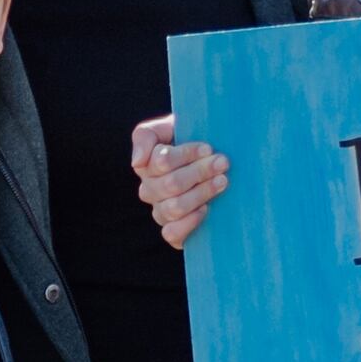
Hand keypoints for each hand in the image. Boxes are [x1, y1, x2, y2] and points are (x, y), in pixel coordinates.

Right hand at [132, 112, 230, 250]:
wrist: (213, 160)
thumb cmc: (191, 141)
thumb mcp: (167, 128)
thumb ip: (145, 137)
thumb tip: (137, 163)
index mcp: (147, 166)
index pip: (162, 162)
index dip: (186, 154)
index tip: (208, 148)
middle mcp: (150, 191)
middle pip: (171, 184)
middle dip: (199, 172)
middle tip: (223, 163)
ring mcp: (161, 212)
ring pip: (174, 207)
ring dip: (201, 193)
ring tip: (222, 181)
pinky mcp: (173, 232)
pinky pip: (172, 234)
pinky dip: (188, 223)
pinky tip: (205, 210)